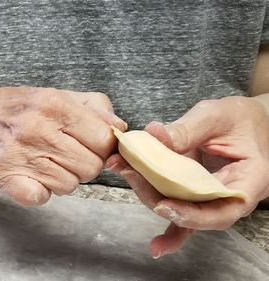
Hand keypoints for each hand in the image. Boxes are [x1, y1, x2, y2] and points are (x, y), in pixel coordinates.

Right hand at [0, 83, 126, 204]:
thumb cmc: (22, 107)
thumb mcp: (60, 95)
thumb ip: (96, 108)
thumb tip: (120, 130)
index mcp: (55, 105)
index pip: (104, 140)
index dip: (103, 146)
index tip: (92, 145)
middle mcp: (37, 129)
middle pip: (91, 167)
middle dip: (85, 164)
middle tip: (67, 154)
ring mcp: (19, 155)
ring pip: (69, 185)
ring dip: (63, 177)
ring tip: (46, 161)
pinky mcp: (5, 176)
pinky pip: (41, 198)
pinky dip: (41, 191)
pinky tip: (33, 176)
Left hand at [106, 96, 268, 257]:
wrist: (250, 121)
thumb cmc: (240, 119)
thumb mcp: (217, 116)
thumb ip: (187, 128)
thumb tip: (153, 135)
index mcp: (248, 181)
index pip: (224, 210)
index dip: (193, 214)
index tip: (164, 205)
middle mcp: (231, 197)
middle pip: (196, 214)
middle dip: (159, 199)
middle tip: (131, 174)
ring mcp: (212, 199)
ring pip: (182, 211)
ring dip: (150, 196)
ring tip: (125, 173)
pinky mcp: (196, 194)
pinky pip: (181, 211)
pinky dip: (163, 218)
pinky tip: (153, 244)